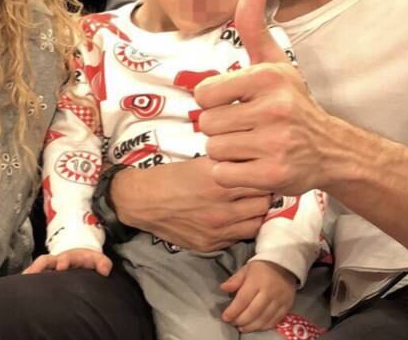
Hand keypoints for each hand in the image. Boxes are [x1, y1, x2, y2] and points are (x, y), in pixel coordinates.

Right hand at [23, 248, 111, 275]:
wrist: (80, 257)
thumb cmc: (88, 261)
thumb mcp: (98, 260)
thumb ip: (103, 263)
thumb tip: (105, 271)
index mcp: (70, 257)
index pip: (65, 258)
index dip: (63, 261)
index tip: (61, 266)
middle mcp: (57, 260)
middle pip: (45, 261)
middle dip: (39, 267)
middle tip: (32, 274)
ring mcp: (49, 266)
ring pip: (37, 267)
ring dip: (30, 273)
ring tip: (22, 282)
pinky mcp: (45, 272)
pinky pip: (34, 274)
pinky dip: (27, 279)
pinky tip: (20, 288)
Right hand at [111, 158, 271, 252]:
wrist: (142, 201)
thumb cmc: (170, 177)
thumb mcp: (201, 162)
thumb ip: (230, 165)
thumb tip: (256, 162)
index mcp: (220, 182)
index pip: (263, 181)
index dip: (265, 176)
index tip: (263, 173)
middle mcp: (222, 208)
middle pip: (264, 204)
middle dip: (264, 196)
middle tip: (258, 190)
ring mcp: (218, 230)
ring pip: (256, 224)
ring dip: (255, 214)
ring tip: (247, 206)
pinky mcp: (211, 244)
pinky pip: (239, 237)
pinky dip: (240, 228)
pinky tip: (232, 219)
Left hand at [196, 0, 339, 195]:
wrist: (332, 150)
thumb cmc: (292, 102)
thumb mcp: (274, 62)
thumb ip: (254, 25)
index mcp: (267, 77)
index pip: (203, 93)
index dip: (214, 102)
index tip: (235, 104)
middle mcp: (274, 109)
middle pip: (206, 124)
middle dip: (220, 129)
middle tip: (246, 128)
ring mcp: (276, 143)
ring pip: (214, 150)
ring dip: (226, 152)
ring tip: (251, 145)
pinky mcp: (275, 175)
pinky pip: (224, 175)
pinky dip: (232, 175)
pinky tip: (253, 165)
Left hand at [220, 260, 295, 332]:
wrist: (283, 265)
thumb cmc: (260, 268)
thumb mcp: (246, 270)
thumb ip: (235, 280)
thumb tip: (222, 288)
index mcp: (257, 281)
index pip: (243, 299)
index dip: (233, 311)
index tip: (225, 318)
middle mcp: (269, 292)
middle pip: (253, 311)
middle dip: (241, 320)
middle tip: (232, 323)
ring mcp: (280, 300)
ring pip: (264, 318)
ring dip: (252, 326)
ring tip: (242, 328)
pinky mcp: (287, 306)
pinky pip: (275, 320)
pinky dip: (265, 326)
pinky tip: (256, 327)